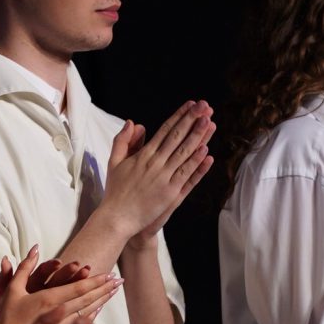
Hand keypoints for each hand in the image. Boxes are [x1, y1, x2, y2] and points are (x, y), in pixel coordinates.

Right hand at [0, 249, 121, 323]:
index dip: (94, 281)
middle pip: (86, 299)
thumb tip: (34, 248)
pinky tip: (101, 308)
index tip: (108, 274)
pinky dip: (92, 316)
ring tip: (115, 291)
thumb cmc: (7, 317)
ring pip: (86, 312)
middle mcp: (57, 312)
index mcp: (47, 299)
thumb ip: (23, 268)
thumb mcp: (11, 290)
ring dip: (102, 300)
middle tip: (119, 280)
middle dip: (104, 289)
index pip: (77, 289)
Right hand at [100, 101, 216, 239]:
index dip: (179, 117)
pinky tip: (206, 152)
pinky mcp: (170, 193)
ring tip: (209, 122)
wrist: (117, 218)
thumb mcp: (114, 162)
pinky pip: (186, 175)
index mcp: (143, 155)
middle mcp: (155, 164)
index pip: (165, 130)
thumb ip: (123, 141)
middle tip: (204, 106)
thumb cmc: (115, 191)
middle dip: (192, 120)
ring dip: (198, 137)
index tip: (190, 105)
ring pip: (184, 154)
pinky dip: (196, 163)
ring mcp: (164, 178)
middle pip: (177, 137)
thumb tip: (132, 122)